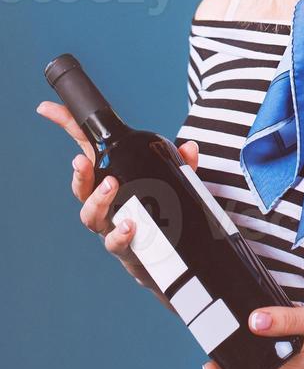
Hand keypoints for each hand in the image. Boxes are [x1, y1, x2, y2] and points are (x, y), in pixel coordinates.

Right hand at [35, 99, 198, 305]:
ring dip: (98, 200)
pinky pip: (116, 243)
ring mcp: (111, 226)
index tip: (47, 108)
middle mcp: (104, 203)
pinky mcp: (124, 249)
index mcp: (110, 178)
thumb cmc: (162, 212)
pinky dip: (121, 234)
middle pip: (81, 187)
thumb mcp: (174, 182)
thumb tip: (190, 147)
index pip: (85, 149)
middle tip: (83, 162)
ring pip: (91, 215)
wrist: (168, 260)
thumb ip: (181, 165)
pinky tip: (130, 226)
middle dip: (80, 174)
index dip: (66, 128)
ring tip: (111, 186)